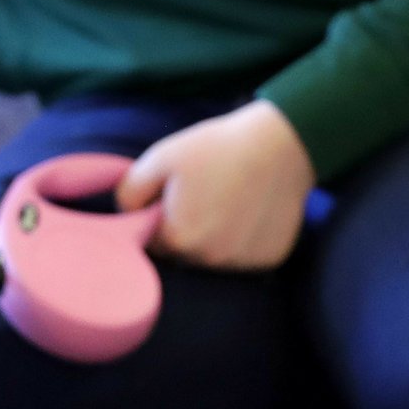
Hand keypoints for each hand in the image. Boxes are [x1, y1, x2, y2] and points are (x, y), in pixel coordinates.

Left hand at [113, 100, 314, 270]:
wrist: (282, 145)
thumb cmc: (218, 148)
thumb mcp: (160, 157)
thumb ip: (129, 192)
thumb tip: (126, 215)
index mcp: (178, 238)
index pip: (152, 241)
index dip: (160, 216)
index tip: (176, 194)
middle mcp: (210, 260)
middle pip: (183, 253)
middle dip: (186, 229)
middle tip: (204, 193)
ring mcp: (242, 263)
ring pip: (214, 257)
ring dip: (214, 238)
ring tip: (229, 200)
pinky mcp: (268, 259)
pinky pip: (244, 256)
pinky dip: (243, 240)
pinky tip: (250, 211)